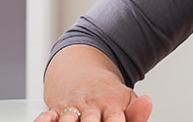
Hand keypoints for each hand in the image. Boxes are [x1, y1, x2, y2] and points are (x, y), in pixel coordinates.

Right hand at [33, 82, 151, 121]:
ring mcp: (73, 108)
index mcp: (111, 105)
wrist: (84, 76)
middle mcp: (90, 106)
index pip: (116, 120)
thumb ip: (137, 112)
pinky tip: (47, 121)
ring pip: (68, 120)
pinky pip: (48, 115)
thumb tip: (147, 102)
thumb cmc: (109, 97)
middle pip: (90, 121)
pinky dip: (45, 120)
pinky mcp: (58, 110)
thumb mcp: (127, 101)